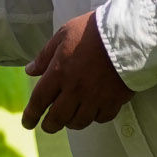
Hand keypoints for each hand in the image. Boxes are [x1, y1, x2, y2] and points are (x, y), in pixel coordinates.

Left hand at [22, 12, 129, 132]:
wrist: (128, 34)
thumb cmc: (93, 30)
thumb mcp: (63, 35)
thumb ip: (45, 56)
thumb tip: (30, 71)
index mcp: (59, 72)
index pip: (39, 101)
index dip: (31, 115)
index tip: (28, 123)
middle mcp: (75, 90)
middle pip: (58, 118)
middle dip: (49, 126)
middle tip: (48, 126)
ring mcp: (95, 98)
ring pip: (79, 122)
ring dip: (72, 122)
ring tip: (70, 117)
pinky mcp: (114, 101)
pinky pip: (101, 118)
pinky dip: (95, 117)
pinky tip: (93, 110)